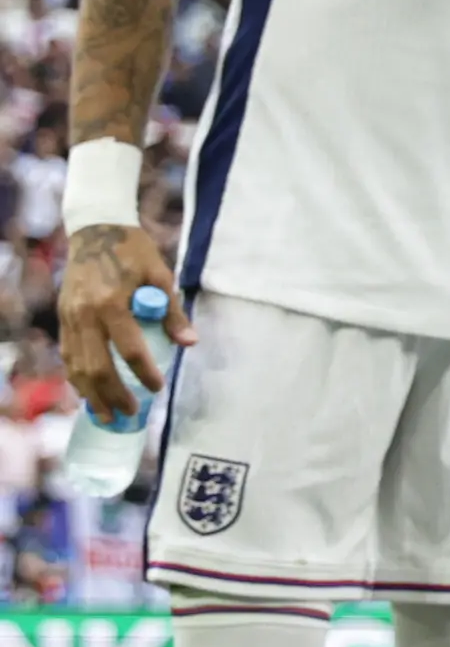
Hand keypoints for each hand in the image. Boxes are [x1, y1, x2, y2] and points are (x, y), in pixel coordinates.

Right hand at [58, 223, 189, 419]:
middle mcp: (85, 314)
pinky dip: (76, 378)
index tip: (158, 388)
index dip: (145, 372)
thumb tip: (189, 343)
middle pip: (97, 365)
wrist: (96, 230)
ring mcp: (70, 317)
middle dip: (114, 394)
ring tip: (106, 416)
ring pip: (76, 365)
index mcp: (111, 302)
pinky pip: (68, 355)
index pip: (129, 347)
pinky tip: (88, 395)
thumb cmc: (133, 251)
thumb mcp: (159, 274)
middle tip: (132, 413)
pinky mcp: (64, 318)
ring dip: (91, 394)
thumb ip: (172, 311)